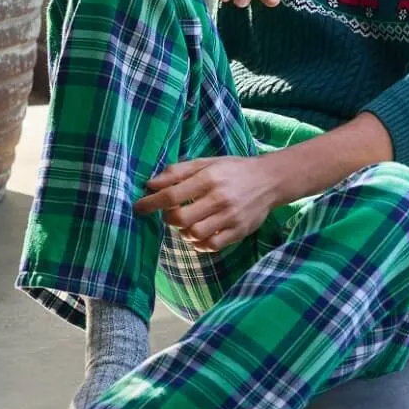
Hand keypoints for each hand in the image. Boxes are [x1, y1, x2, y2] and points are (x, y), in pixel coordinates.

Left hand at [133, 156, 276, 251]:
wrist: (270, 180)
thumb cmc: (233, 170)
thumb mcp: (207, 163)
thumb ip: (178, 172)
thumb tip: (151, 184)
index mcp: (209, 178)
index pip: (172, 194)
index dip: (151, 203)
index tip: (138, 207)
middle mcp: (219, 198)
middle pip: (180, 218)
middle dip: (168, 218)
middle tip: (170, 213)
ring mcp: (230, 217)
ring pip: (194, 234)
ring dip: (184, 231)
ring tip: (188, 222)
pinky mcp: (239, 231)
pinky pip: (211, 245)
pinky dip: (199, 243)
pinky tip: (200, 233)